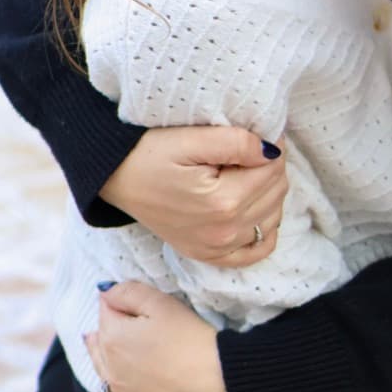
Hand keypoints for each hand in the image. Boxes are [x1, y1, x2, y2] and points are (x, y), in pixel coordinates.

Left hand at [86, 282, 231, 391]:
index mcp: (113, 338)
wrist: (220, 384)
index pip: (107, 312)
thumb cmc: (193, 339)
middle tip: (114, 321)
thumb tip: (104, 293)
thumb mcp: (162, 304)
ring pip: (103, 373)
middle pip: (101, 344)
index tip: (133, 302)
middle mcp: (111, 369)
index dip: (120, 304)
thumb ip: (128, 293)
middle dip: (106, 330)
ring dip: (100, 358)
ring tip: (94, 345)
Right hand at [99, 126, 286, 267]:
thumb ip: (235, 142)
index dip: (270, 147)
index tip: (254, 136)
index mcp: (223, 202)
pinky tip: (252, 208)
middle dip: (270, 168)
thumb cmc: (148, 154)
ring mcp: (217, 248)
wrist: (114, 179)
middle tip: (246, 152)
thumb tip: (271, 151)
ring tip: (242, 174)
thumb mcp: (189, 138)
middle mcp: (225, 231)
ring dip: (268, 193)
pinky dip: (264, 229)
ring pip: (272, 217)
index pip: (274, 169)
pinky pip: (257, 250)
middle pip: (276, 193)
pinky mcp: (209, 255)